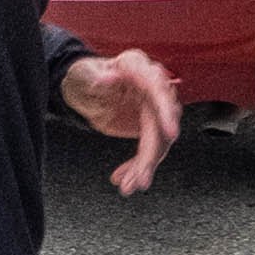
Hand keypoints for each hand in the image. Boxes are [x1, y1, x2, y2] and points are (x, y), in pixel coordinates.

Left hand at [61, 49, 183, 194]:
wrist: (83, 86)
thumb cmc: (86, 73)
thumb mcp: (85, 73)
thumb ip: (95, 76)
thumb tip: (105, 79)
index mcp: (139, 68)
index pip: (159, 91)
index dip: (166, 113)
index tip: (171, 134)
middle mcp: (152, 88)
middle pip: (161, 124)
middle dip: (151, 155)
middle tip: (141, 177)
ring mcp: (152, 108)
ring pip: (157, 143)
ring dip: (144, 167)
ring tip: (129, 185)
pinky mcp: (148, 126)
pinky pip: (149, 149)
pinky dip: (137, 167)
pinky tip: (125, 178)